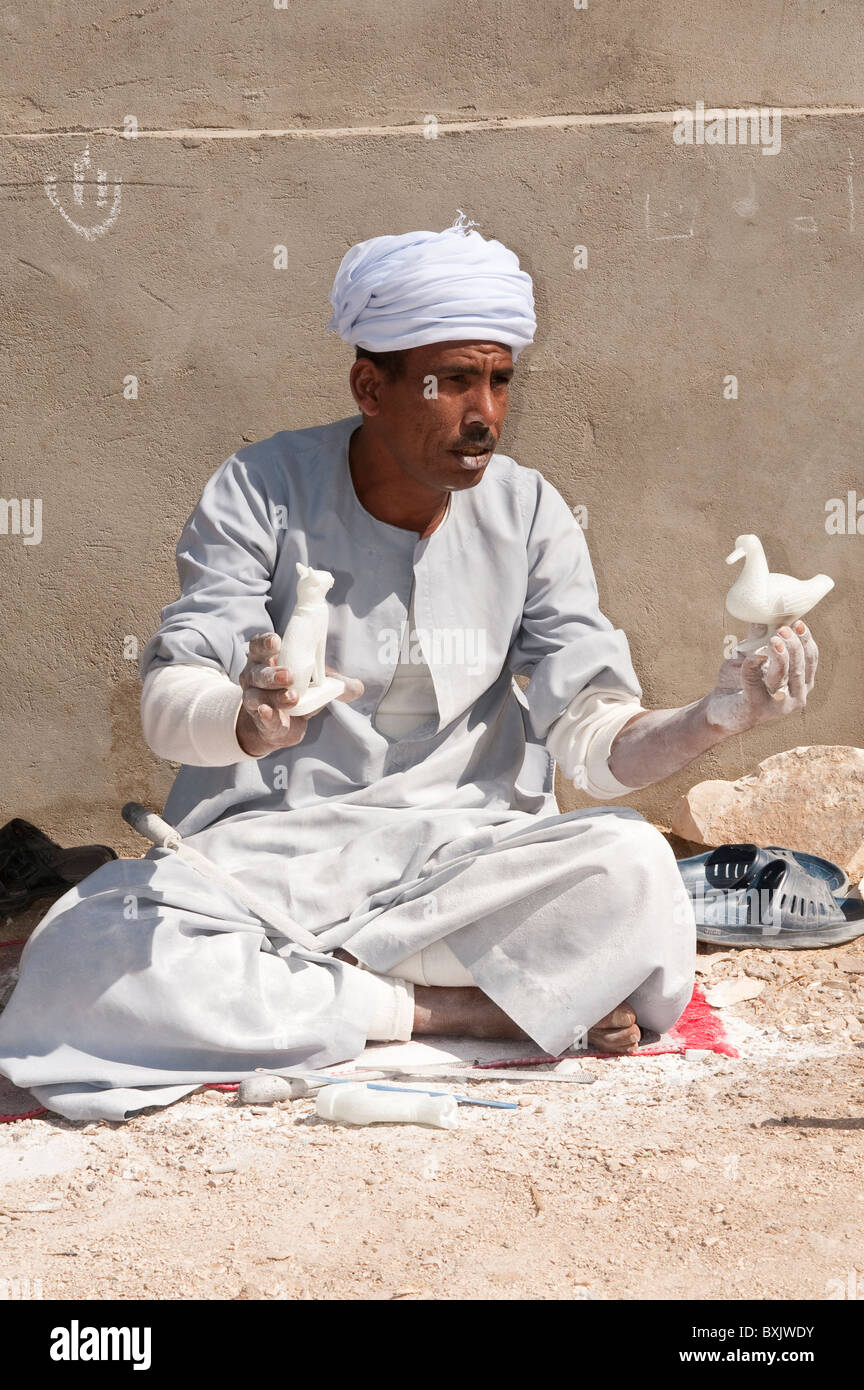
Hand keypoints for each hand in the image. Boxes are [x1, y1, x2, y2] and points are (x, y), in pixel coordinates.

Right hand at [236, 633, 364, 757]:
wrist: (281, 724)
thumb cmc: (297, 691)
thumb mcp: (317, 683)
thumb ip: (337, 684)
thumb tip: (359, 687)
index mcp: (266, 659)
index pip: (259, 646)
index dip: (265, 643)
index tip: (277, 641)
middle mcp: (254, 677)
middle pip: (258, 672)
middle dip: (273, 673)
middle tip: (290, 675)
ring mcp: (254, 699)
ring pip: (257, 696)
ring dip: (275, 696)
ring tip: (292, 697)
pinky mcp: (261, 720)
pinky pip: (262, 717)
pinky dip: (266, 715)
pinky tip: (269, 712)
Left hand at [703, 620, 817, 734]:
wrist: (718, 710)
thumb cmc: (739, 681)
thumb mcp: (750, 654)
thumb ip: (758, 637)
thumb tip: (763, 611)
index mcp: (799, 682)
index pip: (810, 660)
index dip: (806, 641)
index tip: (798, 624)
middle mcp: (794, 696)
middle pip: (799, 668)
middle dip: (793, 647)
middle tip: (783, 630)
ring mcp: (776, 706)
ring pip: (782, 676)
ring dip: (779, 656)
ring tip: (773, 640)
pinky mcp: (755, 708)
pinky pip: (754, 682)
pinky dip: (751, 667)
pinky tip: (749, 658)